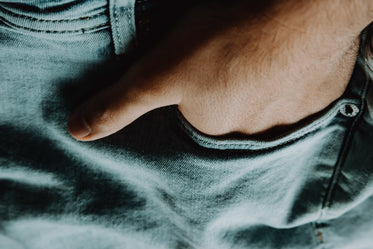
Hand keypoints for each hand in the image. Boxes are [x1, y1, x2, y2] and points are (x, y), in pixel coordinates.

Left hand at [68, 0, 371, 140]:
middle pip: (231, 111)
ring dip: (261, 81)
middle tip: (232, 56)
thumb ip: (120, 105)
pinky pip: (298, 94)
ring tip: (258, 53)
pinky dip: (290, 78)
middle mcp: (253, 136)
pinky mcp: (318, 100)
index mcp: (215, 130)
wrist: (305, 16)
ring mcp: (291, 120)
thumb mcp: (160, 72)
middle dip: (228, 86)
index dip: (197, 88)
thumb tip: (77, 133)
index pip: (197, 117)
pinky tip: (287, 56)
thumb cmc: (228, 43)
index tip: (206, 68)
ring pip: (266, 103)